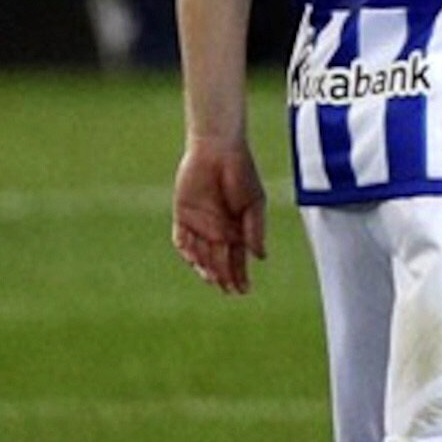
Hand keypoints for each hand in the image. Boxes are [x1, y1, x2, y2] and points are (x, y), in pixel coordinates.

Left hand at [172, 133, 262, 294]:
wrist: (218, 151)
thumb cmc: (242, 174)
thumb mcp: (254, 203)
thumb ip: (255, 230)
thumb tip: (260, 257)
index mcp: (238, 229)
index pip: (238, 259)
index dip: (241, 276)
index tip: (244, 291)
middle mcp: (219, 230)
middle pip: (219, 261)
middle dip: (224, 277)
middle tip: (228, 290)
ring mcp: (200, 225)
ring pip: (200, 255)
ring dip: (205, 268)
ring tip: (212, 278)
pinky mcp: (183, 216)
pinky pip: (182, 240)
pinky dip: (187, 251)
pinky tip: (194, 259)